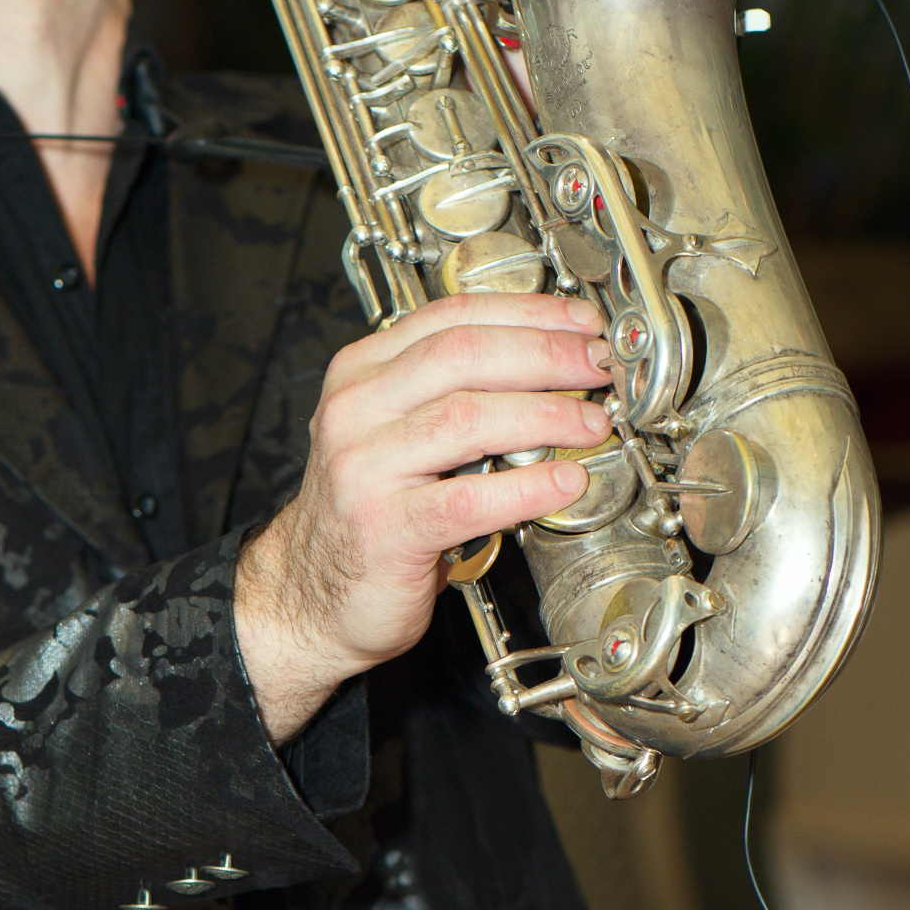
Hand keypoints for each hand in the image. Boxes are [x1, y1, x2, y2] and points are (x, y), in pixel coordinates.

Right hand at [234, 292, 610, 744]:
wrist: (311, 596)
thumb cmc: (369, 515)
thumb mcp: (396, 434)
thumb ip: (451, 395)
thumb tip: (552, 366)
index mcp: (361, 375)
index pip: (450, 318)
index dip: (526, 314)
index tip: (580, 325)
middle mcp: (355, 412)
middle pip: (462, 355)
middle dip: (545, 354)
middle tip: (597, 368)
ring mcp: (365, 469)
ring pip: (467, 417)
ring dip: (545, 414)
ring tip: (592, 423)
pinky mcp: (386, 529)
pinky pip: (468, 499)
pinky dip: (527, 487)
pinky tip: (565, 482)